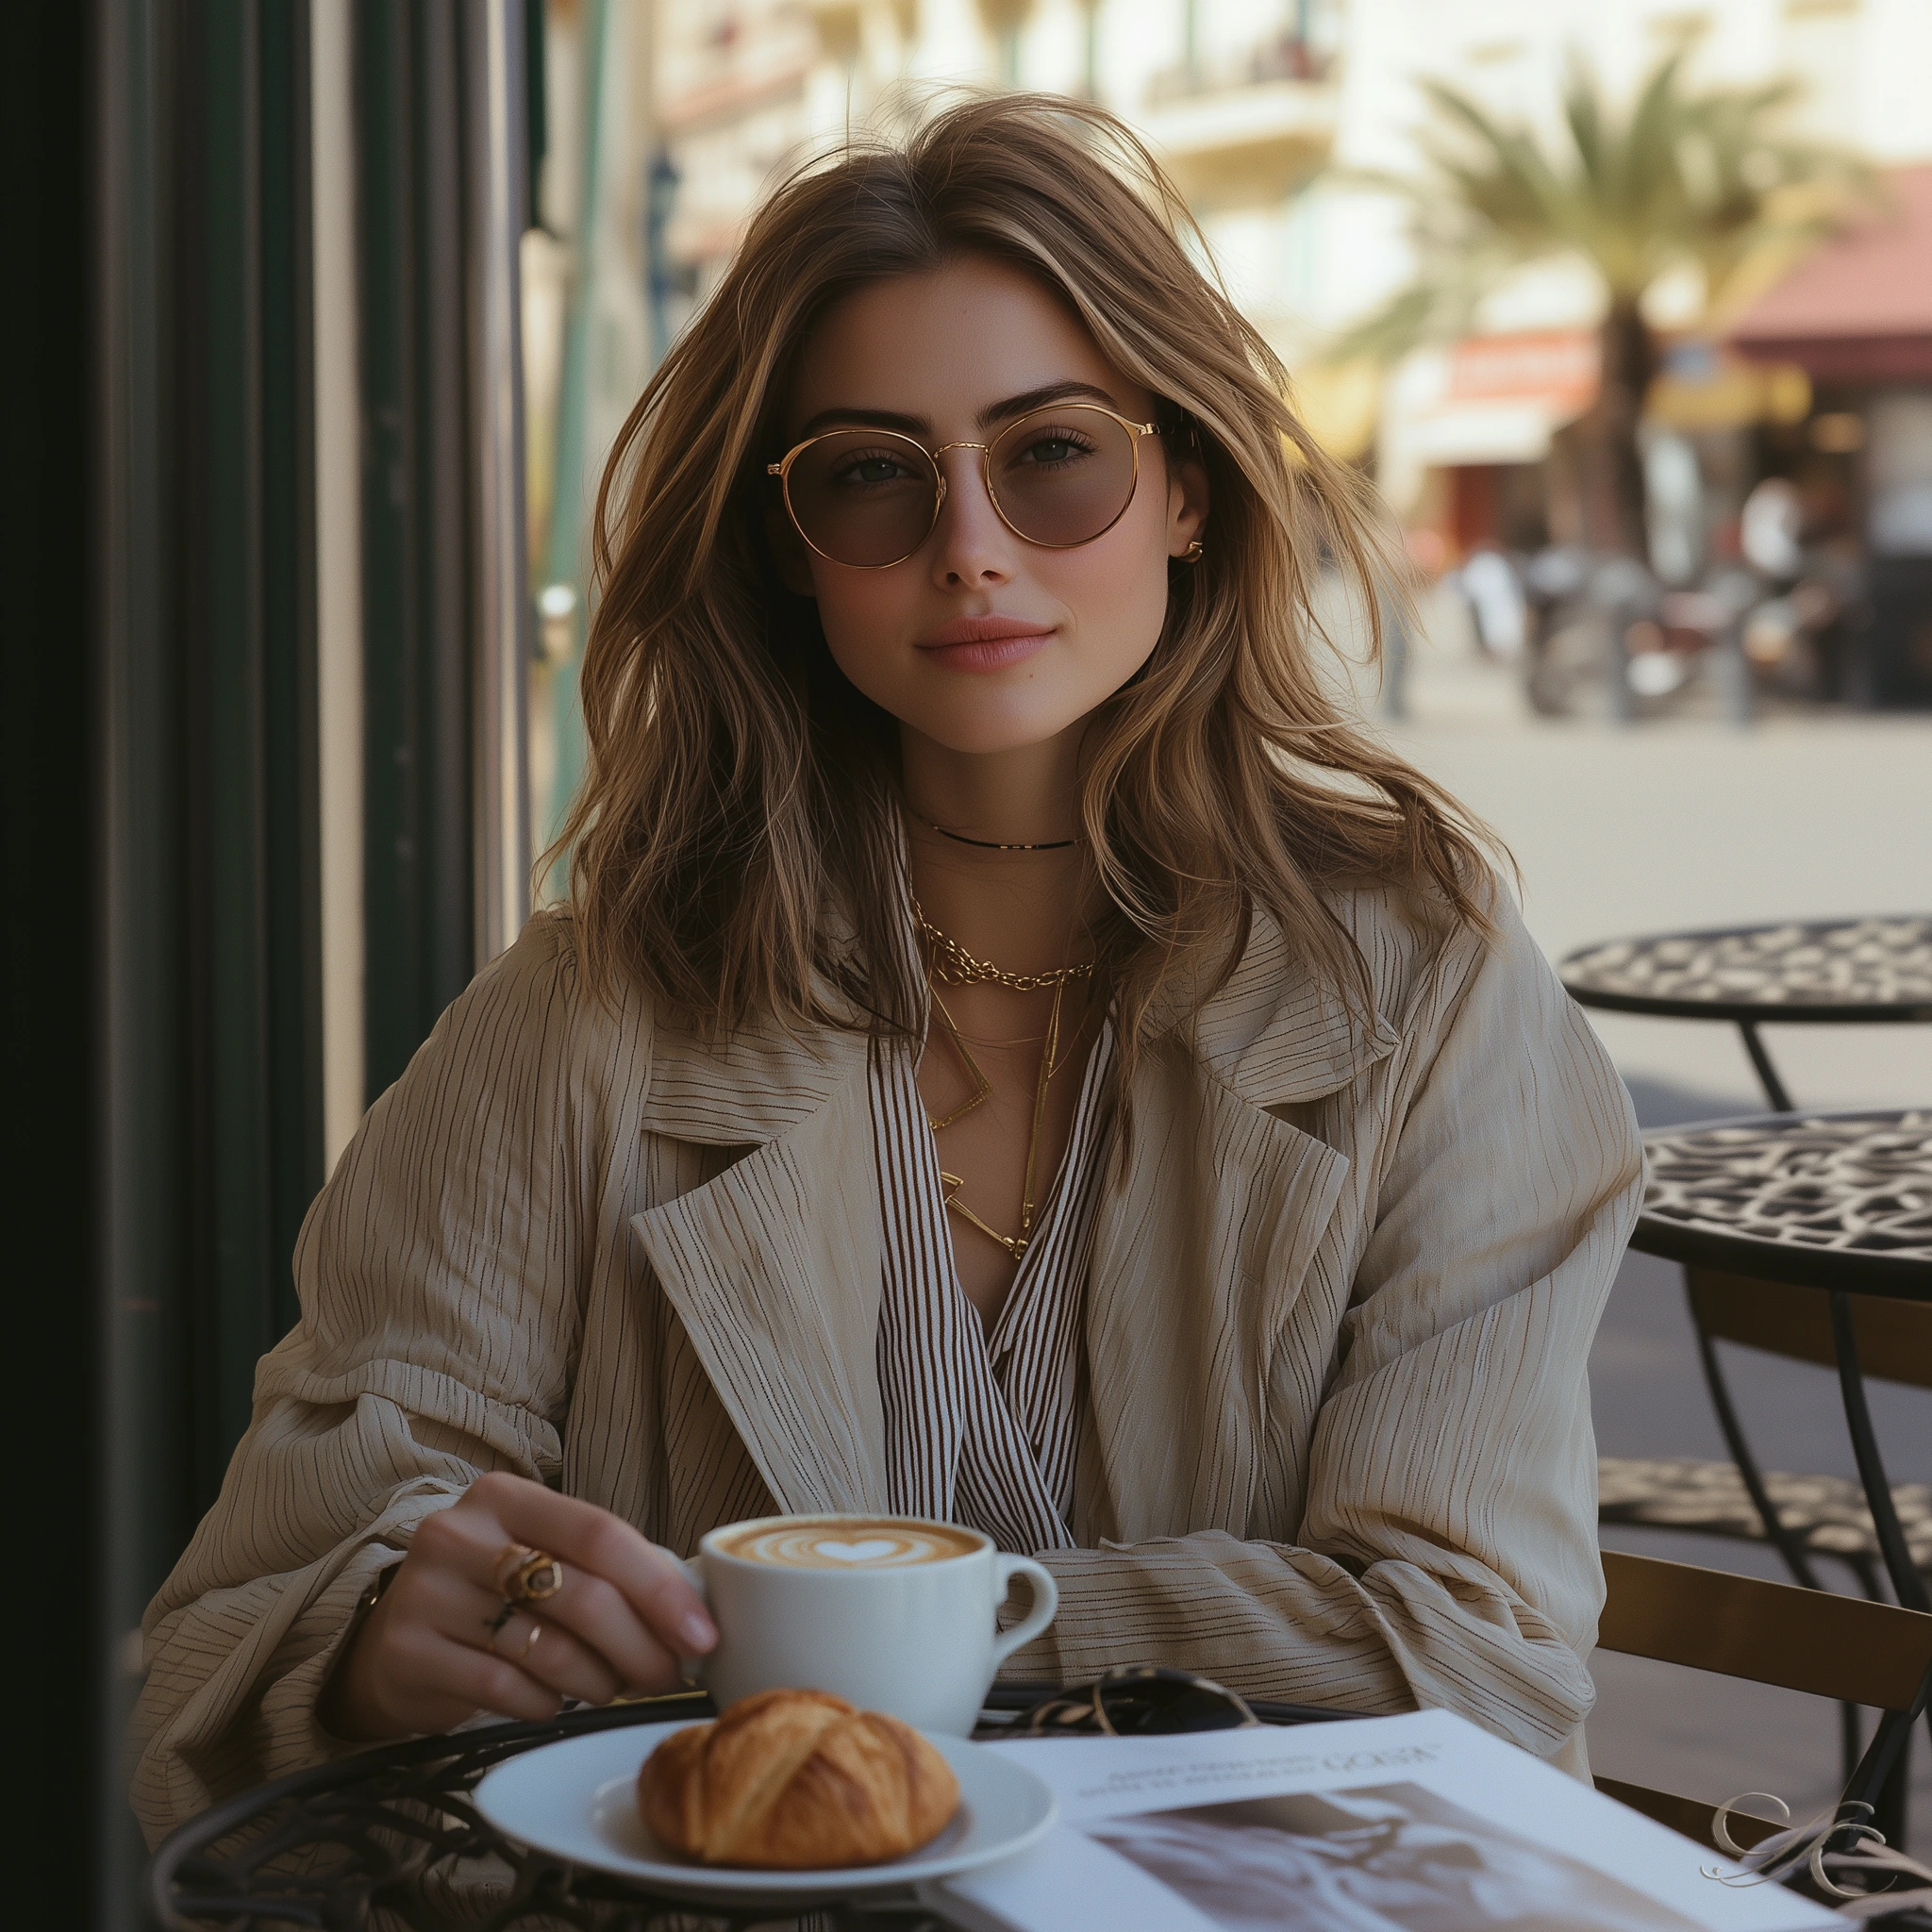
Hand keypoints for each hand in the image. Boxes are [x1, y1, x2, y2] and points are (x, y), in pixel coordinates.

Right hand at [322, 1472, 716, 1740]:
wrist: (389, 1644)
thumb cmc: (488, 1596)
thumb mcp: (535, 1557)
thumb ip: (603, 1568)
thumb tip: (691, 1609)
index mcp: (505, 1497)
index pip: (600, 1532)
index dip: (659, 1587)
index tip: (700, 1633)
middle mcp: (461, 1534)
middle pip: (580, 1593)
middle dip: (640, 1645)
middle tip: (670, 1674)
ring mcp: (429, 1592)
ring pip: (547, 1648)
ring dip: (598, 1680)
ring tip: (612, 1688)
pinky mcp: (410, 1652)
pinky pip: (505, 1688)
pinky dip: (546, 1704)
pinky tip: (554, 1703)